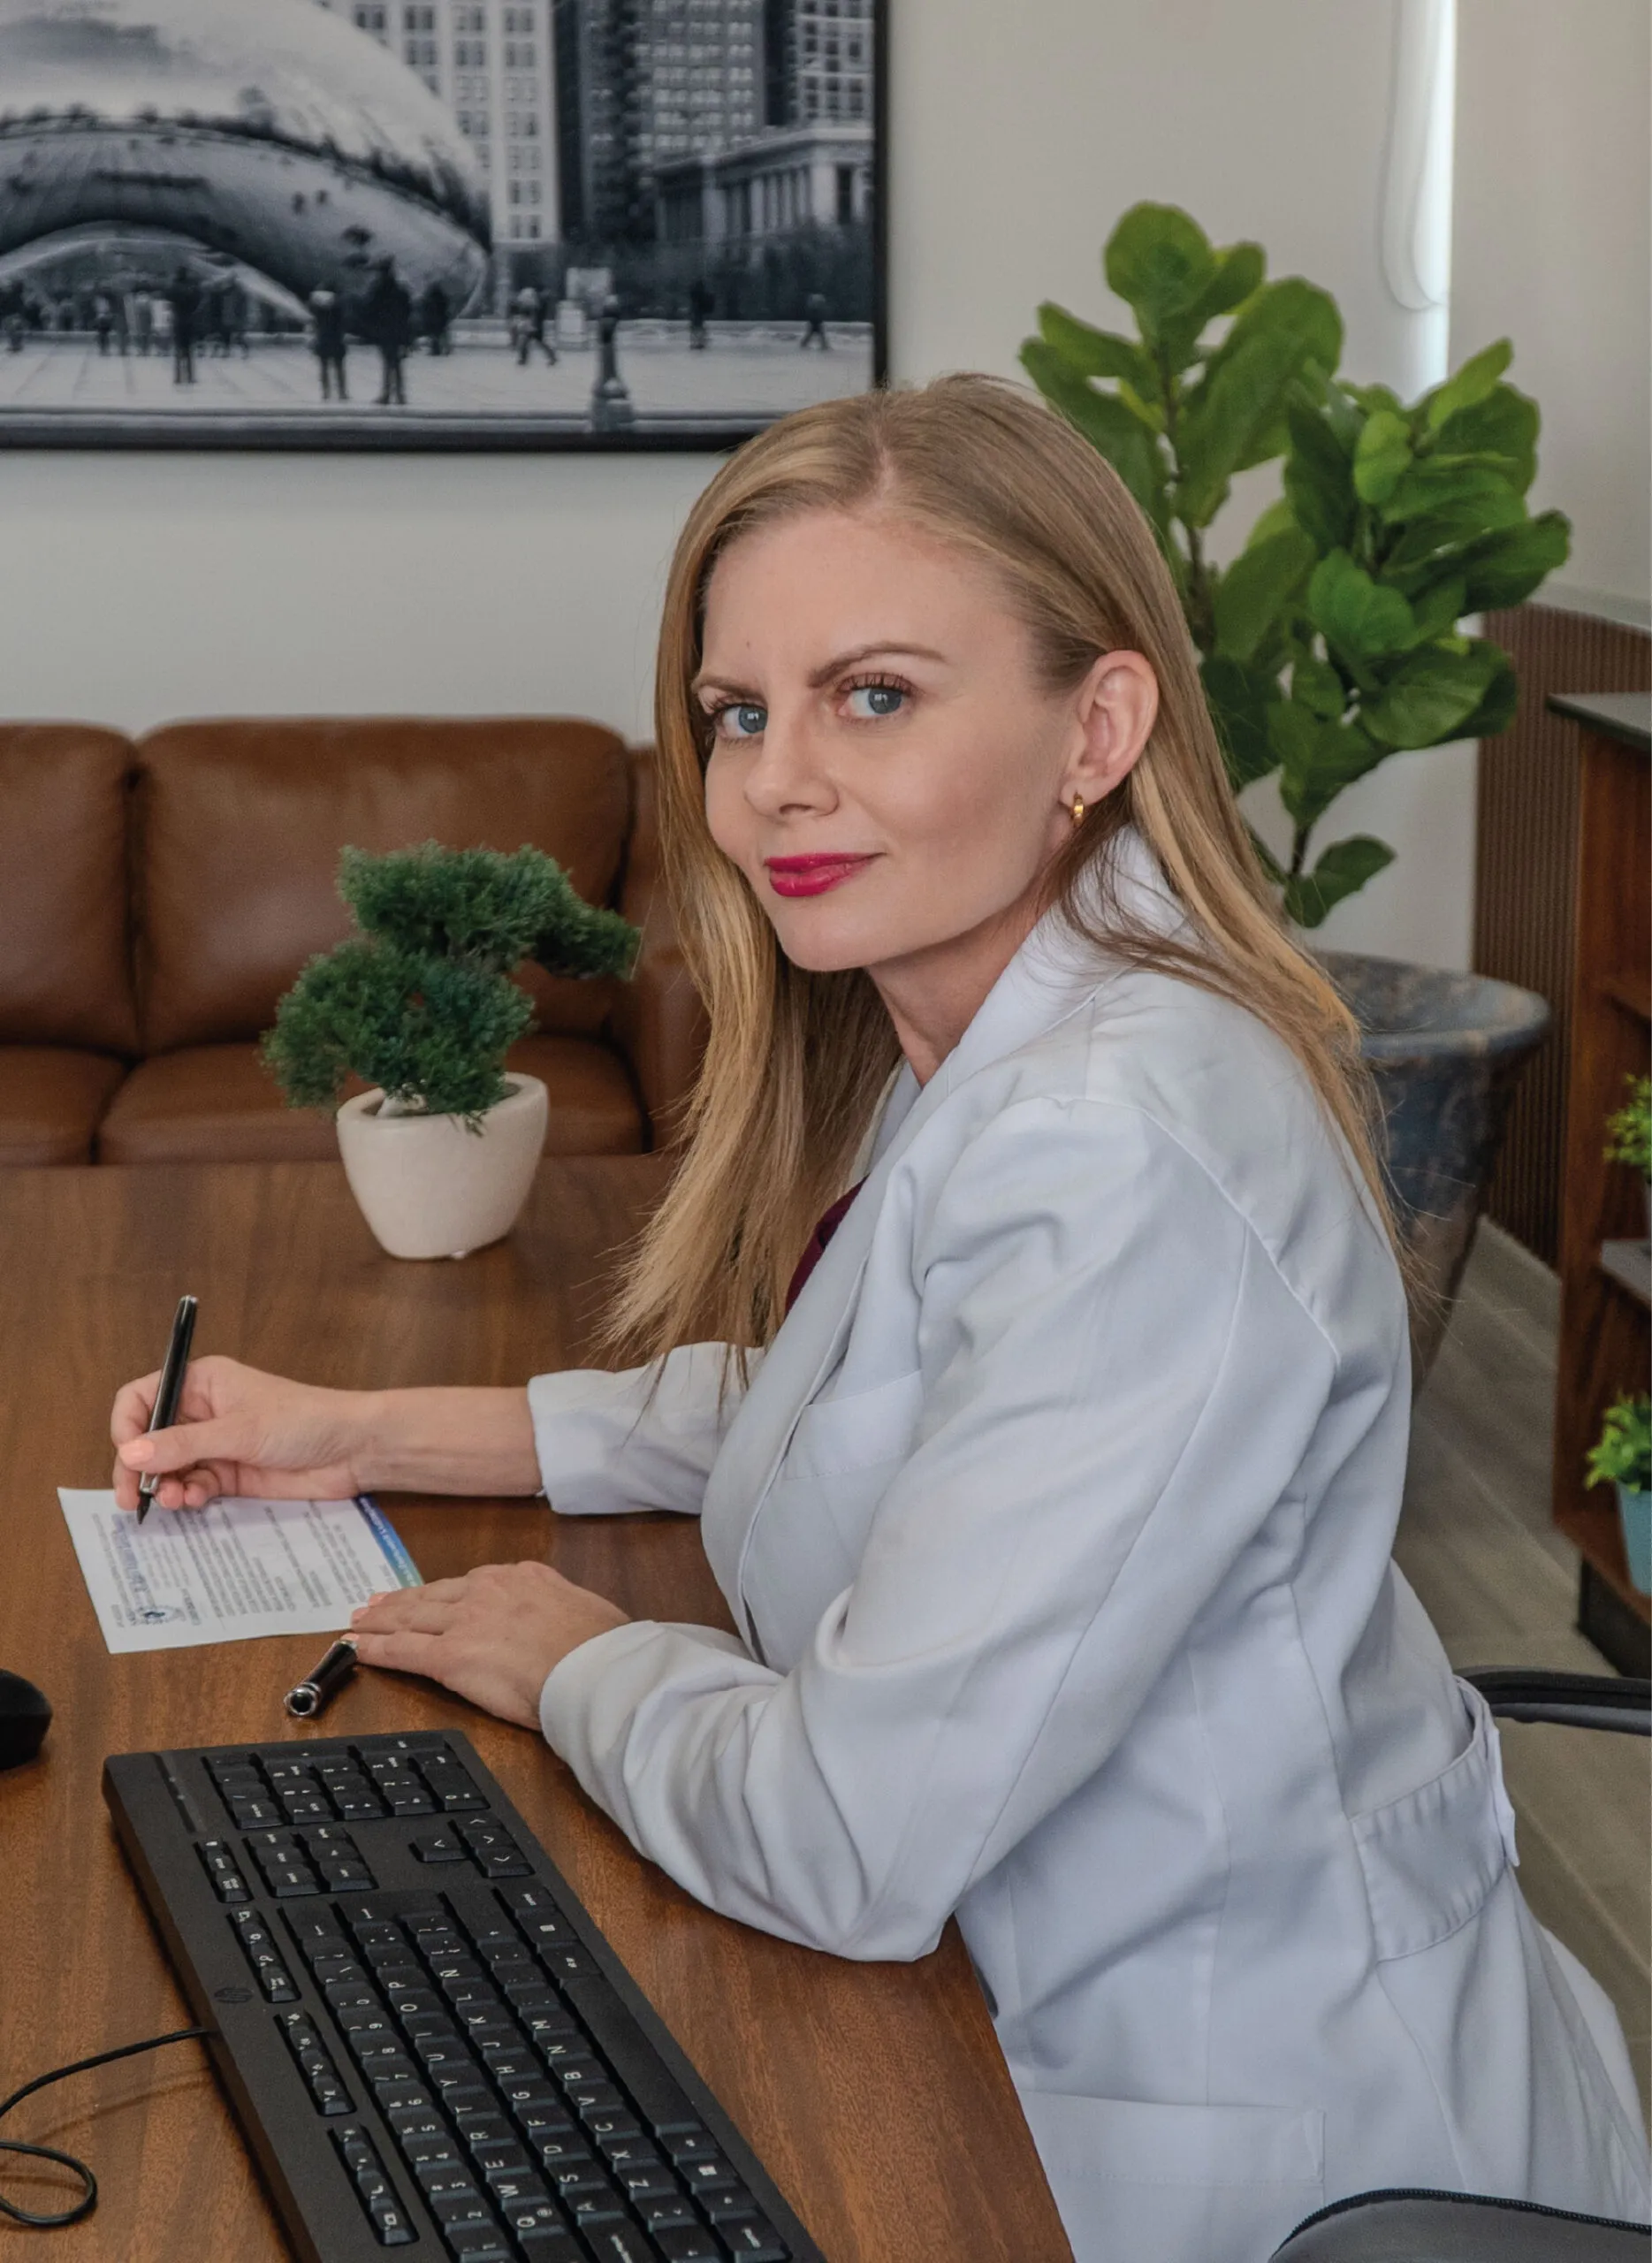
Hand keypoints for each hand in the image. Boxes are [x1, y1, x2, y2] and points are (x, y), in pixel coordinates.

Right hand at [112, 1355, 368, 1511]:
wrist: (353, 1449)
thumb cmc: (302, 1420)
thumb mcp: (239, 1430)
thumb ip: (183, 1445)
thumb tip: (131, 1453)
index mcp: (201, 1381)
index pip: (142, 1397)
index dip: (127, 1426)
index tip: (128, 1456)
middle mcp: (202, 1411)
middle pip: (149, 1438)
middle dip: (139, 1467)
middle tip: (133, 1499)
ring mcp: (216, 1444)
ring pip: (169, 1467)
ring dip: (165, 1485)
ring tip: (174, 1500)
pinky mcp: (230, 1473)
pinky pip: (194, 1484)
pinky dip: (188, 1495)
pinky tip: (195, 1501)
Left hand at [351, 1562, 628, 1726]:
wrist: (596, 1670)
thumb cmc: (603, 1649)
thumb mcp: (583, 1609)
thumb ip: (558, 1609)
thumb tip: (559, 1621)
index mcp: (523, 1577)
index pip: (470, 1584)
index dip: (441, 1591)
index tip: (428, 1594)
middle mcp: (489, 1590)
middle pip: (433, 1595)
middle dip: (401, 1600)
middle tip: (374, 1603)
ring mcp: (466, 1621)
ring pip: (411, 1617)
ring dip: (380, 1620)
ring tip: (358, 1622)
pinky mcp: (451, 1656)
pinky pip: (403, 1649)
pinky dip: (375, 1647)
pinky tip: (357, 1647)